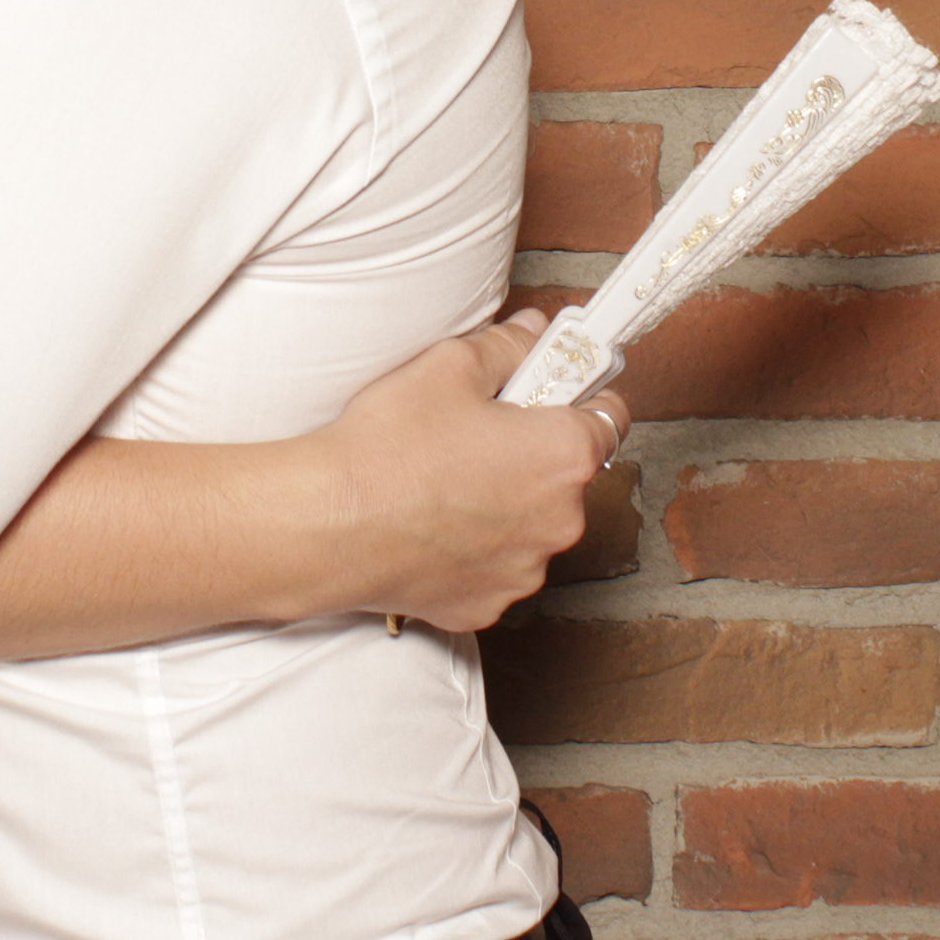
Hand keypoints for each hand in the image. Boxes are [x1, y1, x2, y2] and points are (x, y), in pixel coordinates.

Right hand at [310, 311, 624, 635]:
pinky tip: (431, 524)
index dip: (580, 394)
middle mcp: (559, 521)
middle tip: (476, 432)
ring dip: (505, 503)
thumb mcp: (448, 367)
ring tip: (444, 481)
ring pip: (530, 524)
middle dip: (531, 451)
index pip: (610, 415)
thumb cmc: (387, 449)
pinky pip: (495, 565)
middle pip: (566, 474)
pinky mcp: (486, 603)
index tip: (555, 388)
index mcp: (564, 456)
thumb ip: (508, 347)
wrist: (328, 525)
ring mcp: (524, 569)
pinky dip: (473, 547)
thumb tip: (533, 336)